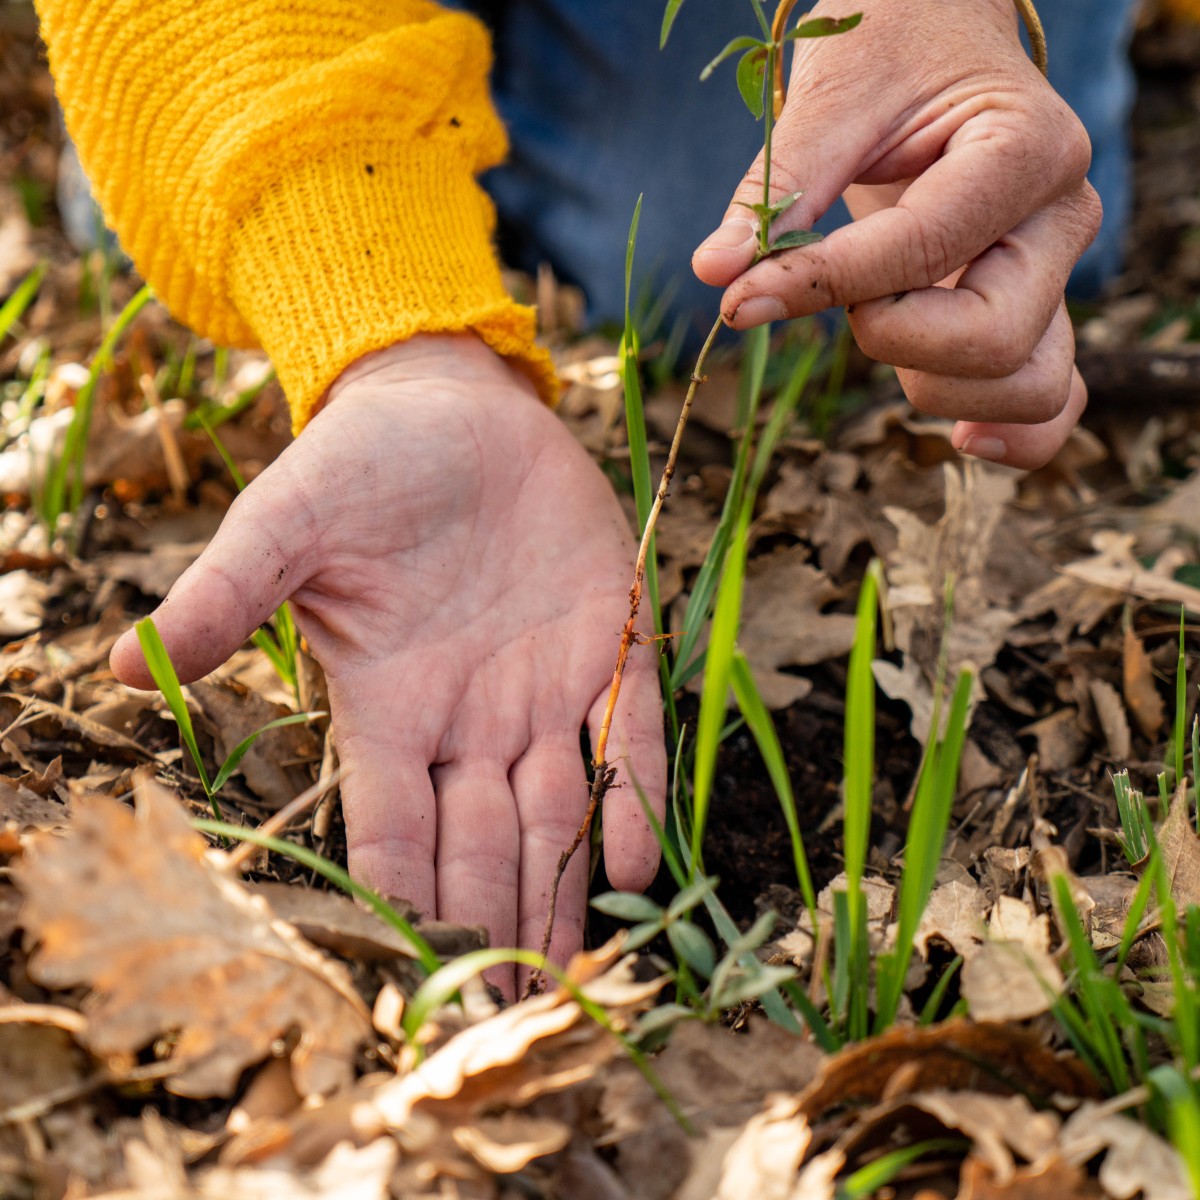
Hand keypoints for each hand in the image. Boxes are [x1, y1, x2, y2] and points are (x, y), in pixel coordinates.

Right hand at [110, 334, 665, 997]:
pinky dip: (630, 793)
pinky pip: (623, 733)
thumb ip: (224, 597)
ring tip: (572, 972)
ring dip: (563, 887)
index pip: (392, 828)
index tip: (416, 979)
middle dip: (492, 925)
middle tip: (508, 1015)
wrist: (450, 409)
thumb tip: (126, 671)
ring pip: (555, 813)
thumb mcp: (284, 528)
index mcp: (389, 706)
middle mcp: (468, 718)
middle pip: (481, 844)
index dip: (403, 899)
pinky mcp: (606, 641)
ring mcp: (540, 688)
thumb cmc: (359, 467)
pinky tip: (633, 861)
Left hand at [692, 0, 1100, 469]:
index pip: (922, 252)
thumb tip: (715, 275)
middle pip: (993, 338)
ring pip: (1029, 385)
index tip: (740, 295)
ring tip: (881, 329)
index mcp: (1026, 148)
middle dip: (892, 339)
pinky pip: (1052, 400)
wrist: (938, 42)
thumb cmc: (888, 56)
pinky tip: (962, 440)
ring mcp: (1057, 274)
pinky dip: (1016, 435)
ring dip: (935, 388)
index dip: (823, 288)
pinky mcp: (1039, 314)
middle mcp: (1060, 218)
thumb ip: (777, 195)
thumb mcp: (829, 102)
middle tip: (847, 297)